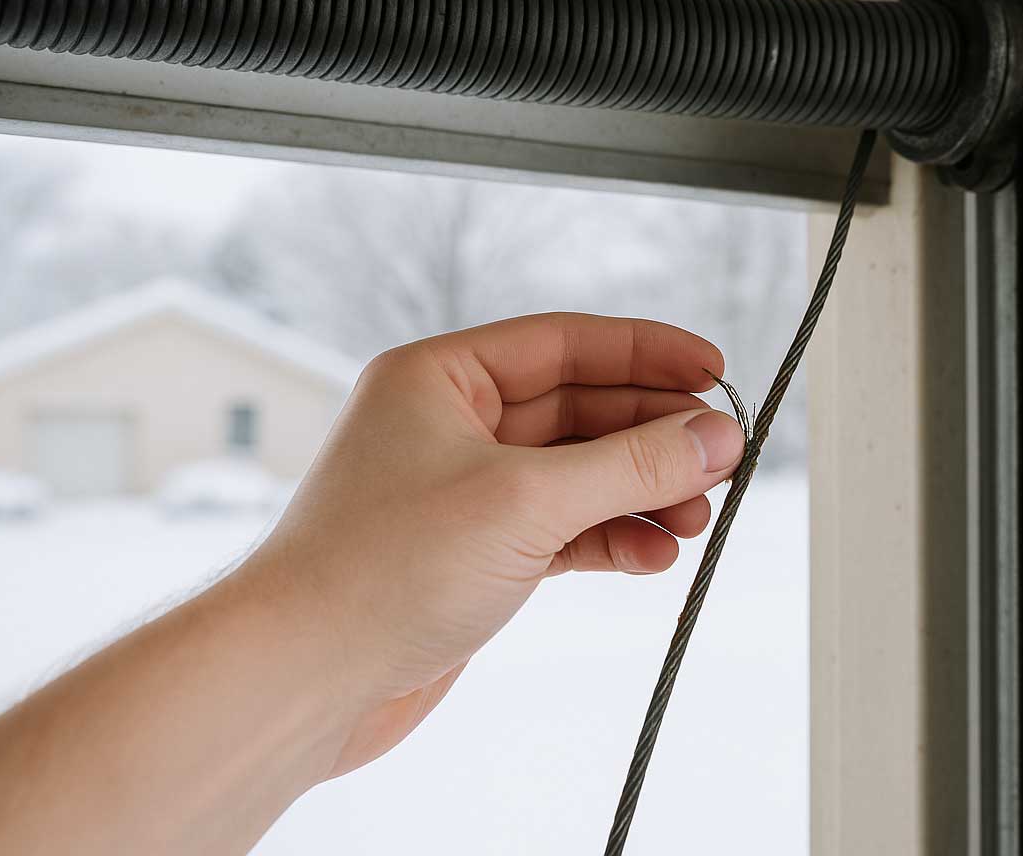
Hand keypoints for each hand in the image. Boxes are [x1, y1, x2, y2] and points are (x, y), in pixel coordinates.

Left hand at [240, 313, 746, 777]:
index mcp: (438, 378)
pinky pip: (563, 530)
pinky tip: (652, 555)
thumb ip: (631, 465)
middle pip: (580, 410)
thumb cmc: (374, 573)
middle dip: (653, 435)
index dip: (646, 354)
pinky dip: (611, 539)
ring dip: (641, 492)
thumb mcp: (525, 502)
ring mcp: (464, 493)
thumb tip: (712, 437)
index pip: (565, 343)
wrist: (302, 680)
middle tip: (721, 455)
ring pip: (577, 474)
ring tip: (697, 515)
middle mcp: (450, 426)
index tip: (713, 371)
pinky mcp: (475, 555)